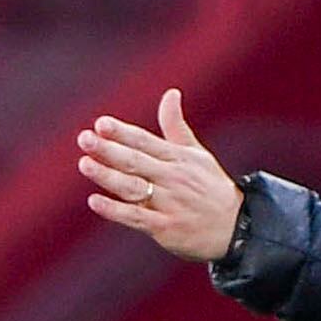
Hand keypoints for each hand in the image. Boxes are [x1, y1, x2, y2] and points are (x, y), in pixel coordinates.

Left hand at [77, 90, 242, 261]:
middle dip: (108, 149)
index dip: (122, 132)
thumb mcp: (196, 153)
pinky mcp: (165, 227)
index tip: (101, 124)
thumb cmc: (210, 187)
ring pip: (133, 187)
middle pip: (135, 161)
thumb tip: (170, 92)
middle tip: (84, 138)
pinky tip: (94, 201)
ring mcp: (168, 203)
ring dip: (107, 176)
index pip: (145, 141)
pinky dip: (115, 210)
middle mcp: (172, 178)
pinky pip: (136, 217)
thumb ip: (176, 125)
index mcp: (178, 158)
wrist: (236, 227)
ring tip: (84, 163)